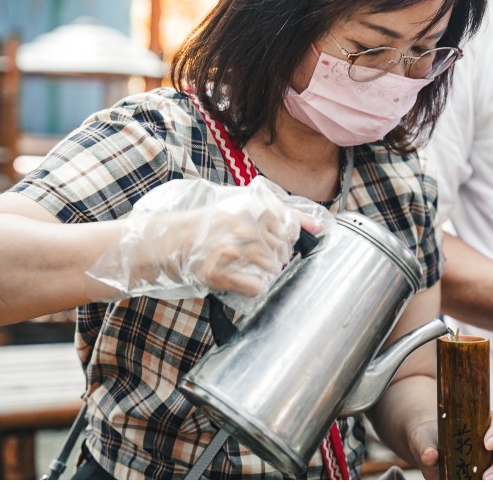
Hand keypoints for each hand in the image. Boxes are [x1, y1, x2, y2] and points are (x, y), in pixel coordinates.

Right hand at [85, 176, 328, 304]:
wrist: (169, 240)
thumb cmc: (209, 222)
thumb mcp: (246, 205)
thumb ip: (285, 213)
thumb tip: (323, 227)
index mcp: (255, 207)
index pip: (292, 229)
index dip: (284, 239)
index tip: (269, 240)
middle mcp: (247, 226)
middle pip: (284, 252)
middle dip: (274, 258)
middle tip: (250, 254)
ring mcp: (234, 249)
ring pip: (273, 270)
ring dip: (263, 273)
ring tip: (244, 265)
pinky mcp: (221, 272)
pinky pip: (257, 287)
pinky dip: (253, 288)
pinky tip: (241, 279)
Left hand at [408, 411, 492, 479]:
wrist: (426, 450)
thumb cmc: (428, 437)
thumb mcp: (423, 438)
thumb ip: (425, 445)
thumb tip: (430, 456)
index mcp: (482, 423)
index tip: (487, 444)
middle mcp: (492, 443)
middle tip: (487, 478)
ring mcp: (492, 461)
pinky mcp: (488, 476)